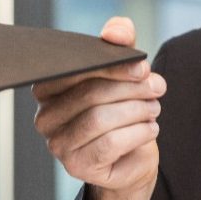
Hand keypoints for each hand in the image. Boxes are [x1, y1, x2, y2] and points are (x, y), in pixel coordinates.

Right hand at [32, 17, 164, 195]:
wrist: (131, 157)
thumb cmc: (121, 108)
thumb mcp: (123, 70)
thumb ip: (119, 43)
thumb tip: (117, 33)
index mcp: (47, 89)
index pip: (75, 71)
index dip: (112, 67)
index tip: (142, 67)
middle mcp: (44, 117)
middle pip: (90, 94)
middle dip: (130, 88)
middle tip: (156, 88)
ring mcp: (57, 144)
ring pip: (99, 119)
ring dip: (136, 111)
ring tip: (153, 108)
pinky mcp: (76, 166)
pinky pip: (110, 143)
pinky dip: (137, 133)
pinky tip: (150, 128)